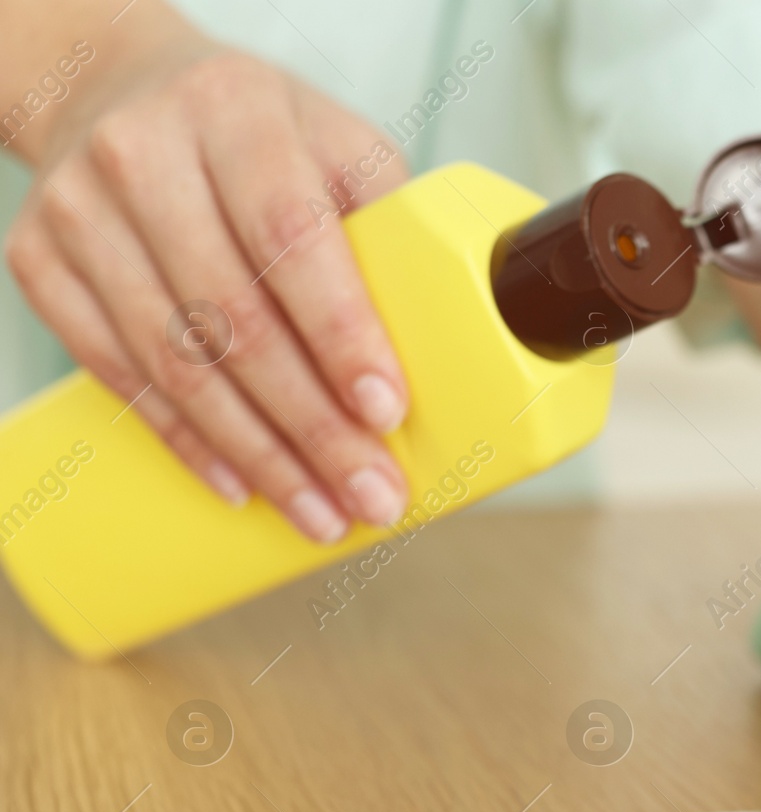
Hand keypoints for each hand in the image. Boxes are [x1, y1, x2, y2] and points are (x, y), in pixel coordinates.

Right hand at [3, 18, 410, 542]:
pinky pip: (115, 373)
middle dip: (312, 426)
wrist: (119, 88)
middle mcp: (145, 154)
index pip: (291, 235)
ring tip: (321, 513)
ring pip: (174, 362)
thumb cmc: (254, 132)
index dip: (340, 332)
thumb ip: (388, 223)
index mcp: (235, 111)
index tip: (386, 411)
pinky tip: (241, 485)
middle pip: (235, 318)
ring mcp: (80, 209)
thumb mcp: (333, 142)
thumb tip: (457, 340)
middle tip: (371, 495)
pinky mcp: (39, 261)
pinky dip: (185, 440)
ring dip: (257, 454)